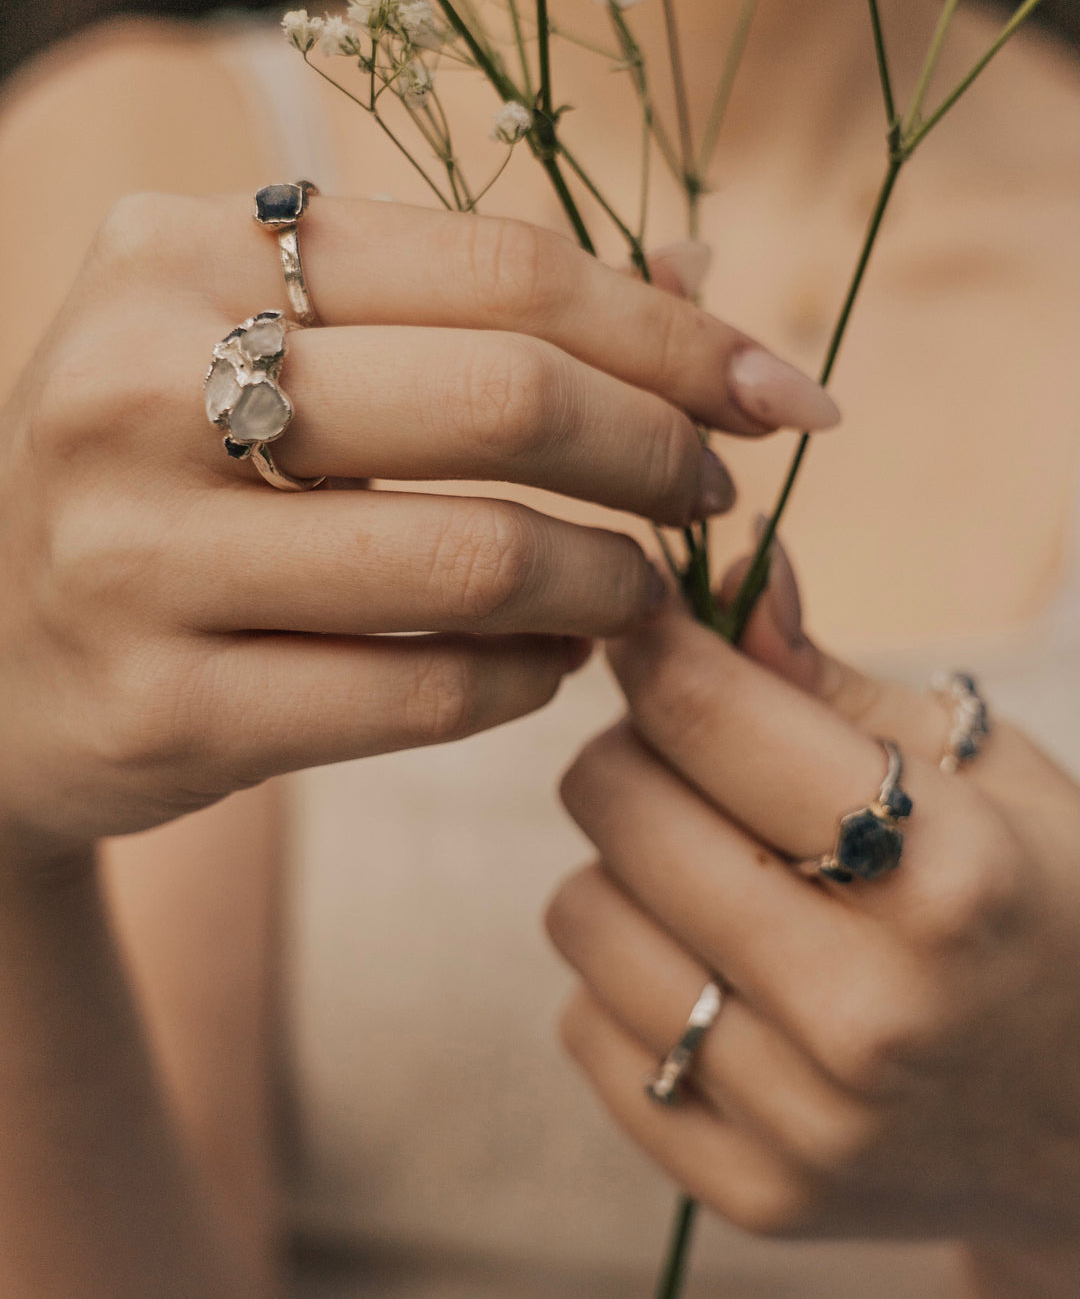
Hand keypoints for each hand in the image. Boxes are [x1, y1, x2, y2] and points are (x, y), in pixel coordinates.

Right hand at [0, 194, 837, 855]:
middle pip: (503, 398)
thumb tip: (704, 271)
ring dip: (609, 582)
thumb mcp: (269, 343)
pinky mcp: (157, 711)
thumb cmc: (164, 469)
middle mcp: (138, 384)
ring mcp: (134, 557)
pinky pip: (420, 694)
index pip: (499, 267)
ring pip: (475, 561)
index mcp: (178, 250)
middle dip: (658, 451)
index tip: (780, 391)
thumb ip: (471, 300)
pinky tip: (551, 662)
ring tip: (640, 588)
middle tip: (714, 492)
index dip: (673, 333)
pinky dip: (528, 679)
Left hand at [548, 546, 1079, 1274]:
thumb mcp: (983, 769)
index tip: (640, 619)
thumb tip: (730, 570)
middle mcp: (868, 1010)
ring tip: (716, 870)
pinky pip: (587, 1030)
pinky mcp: (753, 1193)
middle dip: (637, 748)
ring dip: (628, 868)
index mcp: (945, 874)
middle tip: (692, 754)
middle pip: (619, 804)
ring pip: (581, 912)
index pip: (708, 716)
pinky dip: (629, 979)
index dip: (653, 642)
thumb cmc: (1041, 901)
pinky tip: (716, 969)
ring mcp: (805, 1119)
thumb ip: (831, 678)